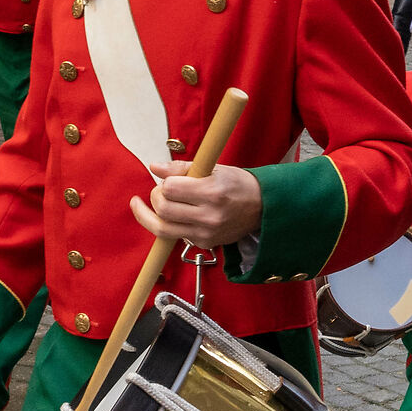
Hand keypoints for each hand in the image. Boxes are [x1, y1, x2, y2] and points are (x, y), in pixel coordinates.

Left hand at [126, 161, 263, 248]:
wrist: (263, 207)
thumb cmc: (238, 185)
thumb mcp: (213, 168)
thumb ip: (181, 168)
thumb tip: (154, 167)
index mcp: (212, 193)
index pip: (170, 188)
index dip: (165, 182)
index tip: (169, 179)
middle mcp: (209, 216)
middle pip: (163, 209)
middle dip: (155, 196)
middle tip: (162, 190)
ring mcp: (206, 233)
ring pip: (162, 229)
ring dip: (151, 215)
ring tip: (148, 205)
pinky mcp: (204, 243)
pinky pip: (175, 235)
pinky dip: (169, 224)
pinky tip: (174, 215)